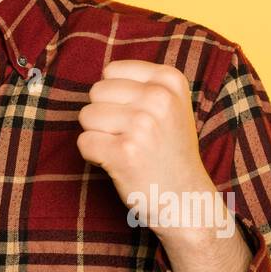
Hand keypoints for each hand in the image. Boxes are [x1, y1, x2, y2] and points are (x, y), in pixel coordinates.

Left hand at [75, 60, 215, 237]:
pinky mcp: (124, 152)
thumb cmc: (169, 151)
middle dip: (104, 115)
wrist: (186, 200)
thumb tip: (102, 73)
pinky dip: (94, 156)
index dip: (114, 96)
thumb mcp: (171, 105)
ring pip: (86, 115)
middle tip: (131, 137)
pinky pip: (84, 142)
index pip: (111, 71)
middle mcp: (159, 98)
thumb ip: (141, 84)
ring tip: (127, 149)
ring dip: (99, 135)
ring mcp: (142, 125)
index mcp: (170, 80)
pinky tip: (119, 163)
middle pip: (96, 91)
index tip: (138, 116)